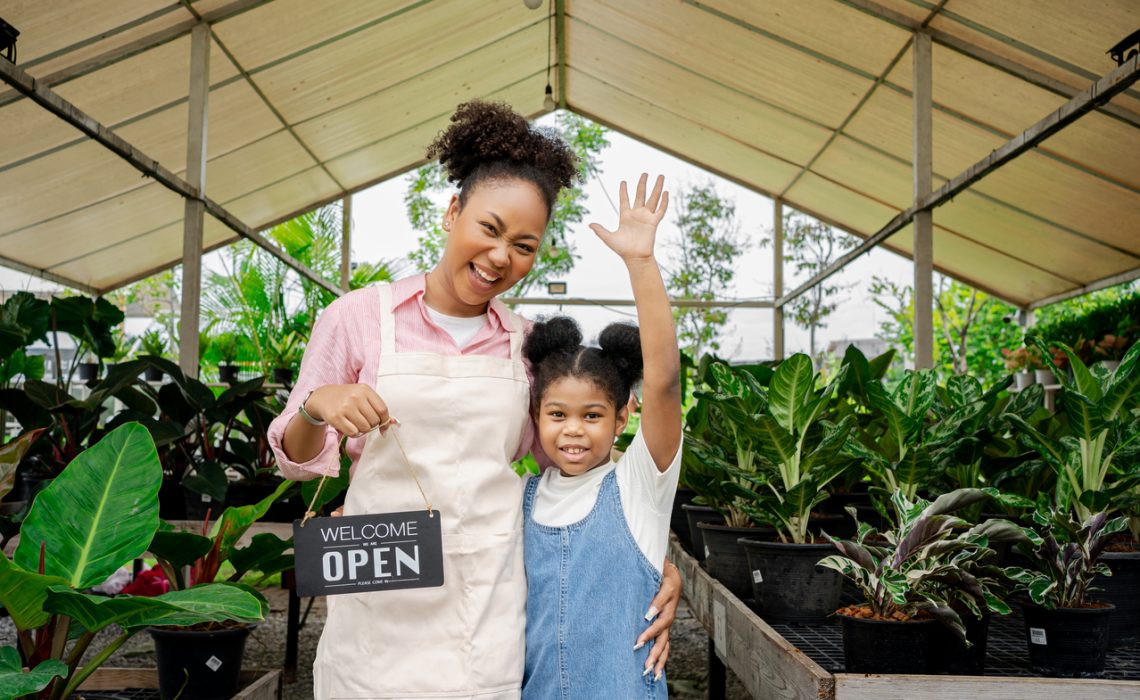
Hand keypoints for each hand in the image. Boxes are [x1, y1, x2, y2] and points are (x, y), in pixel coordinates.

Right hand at [302, 384, 389, 437]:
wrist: (323, 397)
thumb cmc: (348, 398)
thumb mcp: (363, 396)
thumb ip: (377, 408)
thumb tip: (392, 424)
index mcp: (365, 389)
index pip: (383, 409)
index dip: (385, 421)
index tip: (383, 427)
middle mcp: (355, 397)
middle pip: (374, 421)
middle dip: (371, 425)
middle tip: (363, 421)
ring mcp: (345, 407)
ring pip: (364, 428)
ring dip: (362, 430)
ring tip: (355, 423)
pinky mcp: (335, 417)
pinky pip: (353, 432)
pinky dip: (353, 433)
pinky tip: (348, 426)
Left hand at [589, 173, 668, 262]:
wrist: (635, 258)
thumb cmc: (622, 250)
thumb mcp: (608, 238)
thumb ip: (600, 230)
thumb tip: (589, 225)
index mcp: (625, 216)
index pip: (624, 200)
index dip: (624, 191)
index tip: (623, 182)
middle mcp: (637, 214)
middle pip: (641, 195)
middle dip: (643, 184)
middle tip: (645, 173)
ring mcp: (646, 217)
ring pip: (653, 199)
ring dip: (657, 188)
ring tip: (661, 176)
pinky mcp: (654, 222)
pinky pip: (660, 210)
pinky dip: (664, 201)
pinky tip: (666, 192)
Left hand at [637, 558, 679, 679]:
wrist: (670, 572)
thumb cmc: (658, 569)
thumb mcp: (655, 567)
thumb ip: (649, 577)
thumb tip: (643, 600)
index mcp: (669, 590)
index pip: (662, 601)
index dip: (656, 608)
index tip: (647, 616)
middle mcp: (670, 608)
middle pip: (664, 626)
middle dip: (652, 639)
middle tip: (638, 648)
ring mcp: (668, 619)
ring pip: (665, 640)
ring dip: (657, 655)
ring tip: (649, 671)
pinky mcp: (665, 626)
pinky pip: (665, 644)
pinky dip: (661, 658)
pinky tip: (656, 671)